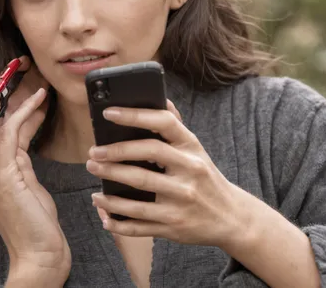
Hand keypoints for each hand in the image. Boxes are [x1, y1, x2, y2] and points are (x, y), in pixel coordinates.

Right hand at [0, 56, 70, 278]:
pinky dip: (22, 115)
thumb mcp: (26, 183)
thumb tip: (18, 131)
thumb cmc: (36, 221)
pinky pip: (10, 138)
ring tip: (15, 82)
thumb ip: (18, 158)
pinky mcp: (5, 180)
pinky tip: (37, 101)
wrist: (40, 255)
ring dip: (2, 104)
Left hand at [86, 100, 246, 247]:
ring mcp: (180, 202)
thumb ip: (175, 125)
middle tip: (93, 152)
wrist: (231, 217)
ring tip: (93, 173)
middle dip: (114, 153)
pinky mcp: (172, 226)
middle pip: (146, 156)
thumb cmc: (205, 176)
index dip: (134, 115)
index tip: (108, 113)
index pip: (163, 123)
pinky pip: (138, 225)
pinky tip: (102, 210)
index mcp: (192, 146)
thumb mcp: (196, 148)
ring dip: (109, 187)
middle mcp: (188, 172)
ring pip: (137, 194)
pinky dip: (115, 219)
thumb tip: (159, 99)